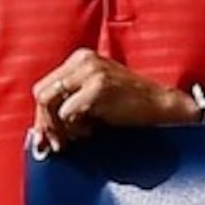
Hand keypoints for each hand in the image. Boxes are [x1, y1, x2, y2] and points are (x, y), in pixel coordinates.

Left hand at [31, 49, 198, 148]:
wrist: (163, 108)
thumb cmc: (132, 106)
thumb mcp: (96, 97)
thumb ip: (70, 103)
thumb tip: (41, 131)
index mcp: (81, 59)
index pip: (45, 86)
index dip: (42, 115)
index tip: (46, 137)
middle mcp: (83, 60)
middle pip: (42, 92)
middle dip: (45, 123)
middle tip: (56, 144)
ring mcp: (90, 71)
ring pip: (50, 102)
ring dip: (58, 126)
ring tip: (77, 137)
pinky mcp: (99, 87)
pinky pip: (68, 112)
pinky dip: (75, 127)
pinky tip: (92, 131)